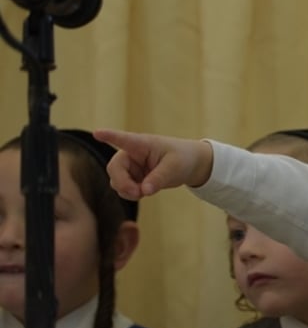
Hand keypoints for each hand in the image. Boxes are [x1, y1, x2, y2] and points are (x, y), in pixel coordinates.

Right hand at [93, 129, 213, 199]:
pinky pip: (123, 189)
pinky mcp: (133, 178)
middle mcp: (131, 154)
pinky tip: (144, 192)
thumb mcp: (175, 167)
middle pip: (114, 168)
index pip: (123, 139)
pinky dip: (131, 194)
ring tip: (145, 192)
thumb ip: (159, 178)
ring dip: (127, 190)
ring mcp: (130, 167)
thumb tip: (143, 191)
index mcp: (142, 144)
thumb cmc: (183, 158)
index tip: (97, 133)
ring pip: (116, 181)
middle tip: (137, 193)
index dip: (109, 136)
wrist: (190, 165)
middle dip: (122, 183)